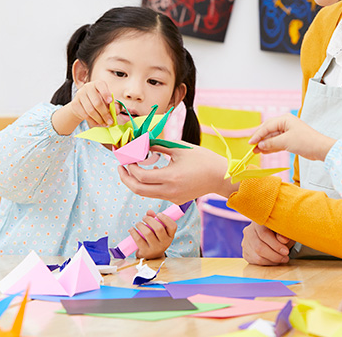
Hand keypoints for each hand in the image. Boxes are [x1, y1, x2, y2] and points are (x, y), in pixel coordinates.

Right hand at [52, 80, 113, 134]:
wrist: (82, 103)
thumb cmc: (99, 100)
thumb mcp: (107, 100)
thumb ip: (114, 105)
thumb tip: (117, 111)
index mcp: (97, 84)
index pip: (101, 85)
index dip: (106, 93)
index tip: (110, 101)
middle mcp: (88, 87)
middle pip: (97, 102)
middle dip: (105, 114)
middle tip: (110, 121)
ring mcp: (80, 95)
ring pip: (90, 110)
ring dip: (99, 119)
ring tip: (105, 124)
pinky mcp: (75, 103)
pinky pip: (85, 115)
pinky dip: (93, 121)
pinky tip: (98, 123)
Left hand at [118, 143, 237, 203]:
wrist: (220, 176)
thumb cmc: (203, 159)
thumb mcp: (179, 148)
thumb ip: (158, 146)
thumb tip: (141, 142)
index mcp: (170, 177)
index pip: (140, 175)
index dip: (130, 166)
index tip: (127, 155)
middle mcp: (169, 191)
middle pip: (137, 189)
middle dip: (125, 178)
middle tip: (121, 166)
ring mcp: (172, 198)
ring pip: (145, 193)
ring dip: (135, 182)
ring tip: (131, 168)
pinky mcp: (175, 200)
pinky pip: (155, 194)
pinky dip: (148, 184)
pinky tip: (150, 171)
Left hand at [131, 210, 177, 259]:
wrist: (151, 256)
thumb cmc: (155, 238)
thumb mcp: (158, 230)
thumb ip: (155, 219)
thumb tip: (149, 212)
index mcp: (170, 236)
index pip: (173, 226)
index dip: (166, 218)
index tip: (158, 214)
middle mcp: (165, 243)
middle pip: (159, 228)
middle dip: (150, 220)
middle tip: (144, 217)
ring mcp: (155, 248)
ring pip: (148, 233)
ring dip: (141, 225)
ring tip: (138, 223)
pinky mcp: (146, 251)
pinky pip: (139, 239)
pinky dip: (134, 232)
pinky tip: (132, 229)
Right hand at [241, 222, 294, 265]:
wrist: (273, 233)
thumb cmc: (279, 231)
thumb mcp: (283, 230)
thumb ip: (283, 234)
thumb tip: (284, 239)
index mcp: (258, 222)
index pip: (264, 234)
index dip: (276, 245)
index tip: (286, 251)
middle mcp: (249, 231)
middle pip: (259, 247)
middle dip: (274, 255)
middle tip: (285, 258)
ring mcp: (245, 242)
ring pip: (257, 256)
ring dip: (271, 261)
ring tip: (281, 259)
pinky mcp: (245, 252)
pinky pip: (254, 261)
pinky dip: (266, 263)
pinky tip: (274, 260)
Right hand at [248, 114, 335, 161]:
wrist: (320, 149)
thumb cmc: (305, 141)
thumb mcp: (286, 142)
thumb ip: (271, 143)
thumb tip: (260, 145)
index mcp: (284, 119)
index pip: (267, 126)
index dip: (258, 135)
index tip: (250, 143)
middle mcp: (285, 124)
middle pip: (268, 130)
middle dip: (260, 139)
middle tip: (251, 147)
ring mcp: (288, 132)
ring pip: (272, 137)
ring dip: (264, 144)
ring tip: (256, 151)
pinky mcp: (290, 140)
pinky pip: (277, 142)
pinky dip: (271, 147)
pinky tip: (264, 151)